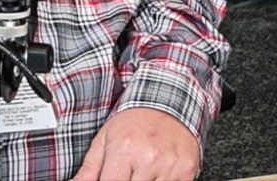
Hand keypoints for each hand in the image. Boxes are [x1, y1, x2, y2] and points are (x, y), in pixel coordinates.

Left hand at [69, 106, 200, 180]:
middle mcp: (150, 159)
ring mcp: (170, 166)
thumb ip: (90, 168)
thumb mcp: (105, 139)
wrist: (168, 102)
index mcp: (126, 151)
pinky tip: (156, 174)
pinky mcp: (186, 170)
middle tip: (126, 174)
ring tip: (140, 171)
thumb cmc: (134, 121)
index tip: (112, 179)